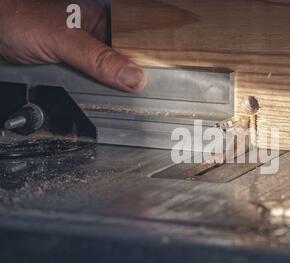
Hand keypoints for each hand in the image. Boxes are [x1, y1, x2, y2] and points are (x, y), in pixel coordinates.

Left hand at [0, 0, 147, 91]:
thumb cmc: (19, 19)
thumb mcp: (65, 40)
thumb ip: (99, 59)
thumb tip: (134, 78)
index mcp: (103, 22)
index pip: (136, 46)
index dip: (145, 67)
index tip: (149, 87)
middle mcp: (97, 38)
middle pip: (124, 67)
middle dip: (124, 83)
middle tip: (127, 95)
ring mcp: (85, 55)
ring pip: (108, 79)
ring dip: (107, 90)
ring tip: (105, 93)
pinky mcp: (73, 70)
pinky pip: (91, 86)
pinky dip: (92, 93)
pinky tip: (91, 94)